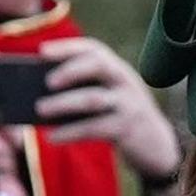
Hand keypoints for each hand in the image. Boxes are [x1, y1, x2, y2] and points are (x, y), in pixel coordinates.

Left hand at [35, 36, 184, 181]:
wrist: (157, 147)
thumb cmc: (120, 118)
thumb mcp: (109, 97)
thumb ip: (84, 89)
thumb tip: (39, 93)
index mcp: (118, 70)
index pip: (95, 50)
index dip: (68, 48)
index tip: (41, 51)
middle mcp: (126, 82)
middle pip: (99, 66)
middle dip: (70, 70)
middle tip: (46, 82)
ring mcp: (129, 105)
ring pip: (92, 99)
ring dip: (63, 103)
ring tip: (39, 109)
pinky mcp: (127, 130)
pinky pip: (94, 128)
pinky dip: (70, 132)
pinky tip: (52, 137)